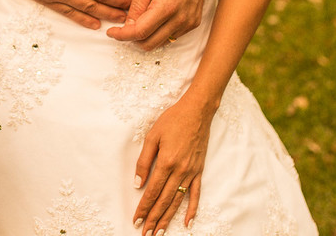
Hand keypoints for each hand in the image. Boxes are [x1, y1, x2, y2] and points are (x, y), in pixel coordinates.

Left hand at [106, 0, 204, 49]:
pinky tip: (155, 18)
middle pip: (149, 44)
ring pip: (160, 43)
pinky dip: (159, 33)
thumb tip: (128, 25)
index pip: (140, 32)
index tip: (111, 32)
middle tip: (124, 27)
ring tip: (140, 20)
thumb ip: (137, 4)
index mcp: (166, 6)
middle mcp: (180, 19)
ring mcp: (189, 23)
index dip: (122, 36)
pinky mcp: (194, 23)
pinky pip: (172, 37)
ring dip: (147, 37)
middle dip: (132, 39)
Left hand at [133, 95, 214, 234]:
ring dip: (168, 218)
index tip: (136, 219)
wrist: (197, 111)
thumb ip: (144, 161)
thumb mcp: (153, 136)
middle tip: (145, 233)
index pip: (152, 191)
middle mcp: (180, 171)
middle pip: (164, 201)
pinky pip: (195, 194)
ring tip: (159, 232)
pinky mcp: (199, 171)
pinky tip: (187, 221)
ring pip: (178, 201)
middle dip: (153, 218)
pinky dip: (192, 209)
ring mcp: (191, 172)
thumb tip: (138, 183)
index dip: (143, 207)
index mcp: (166, 162)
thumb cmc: (173, 120)